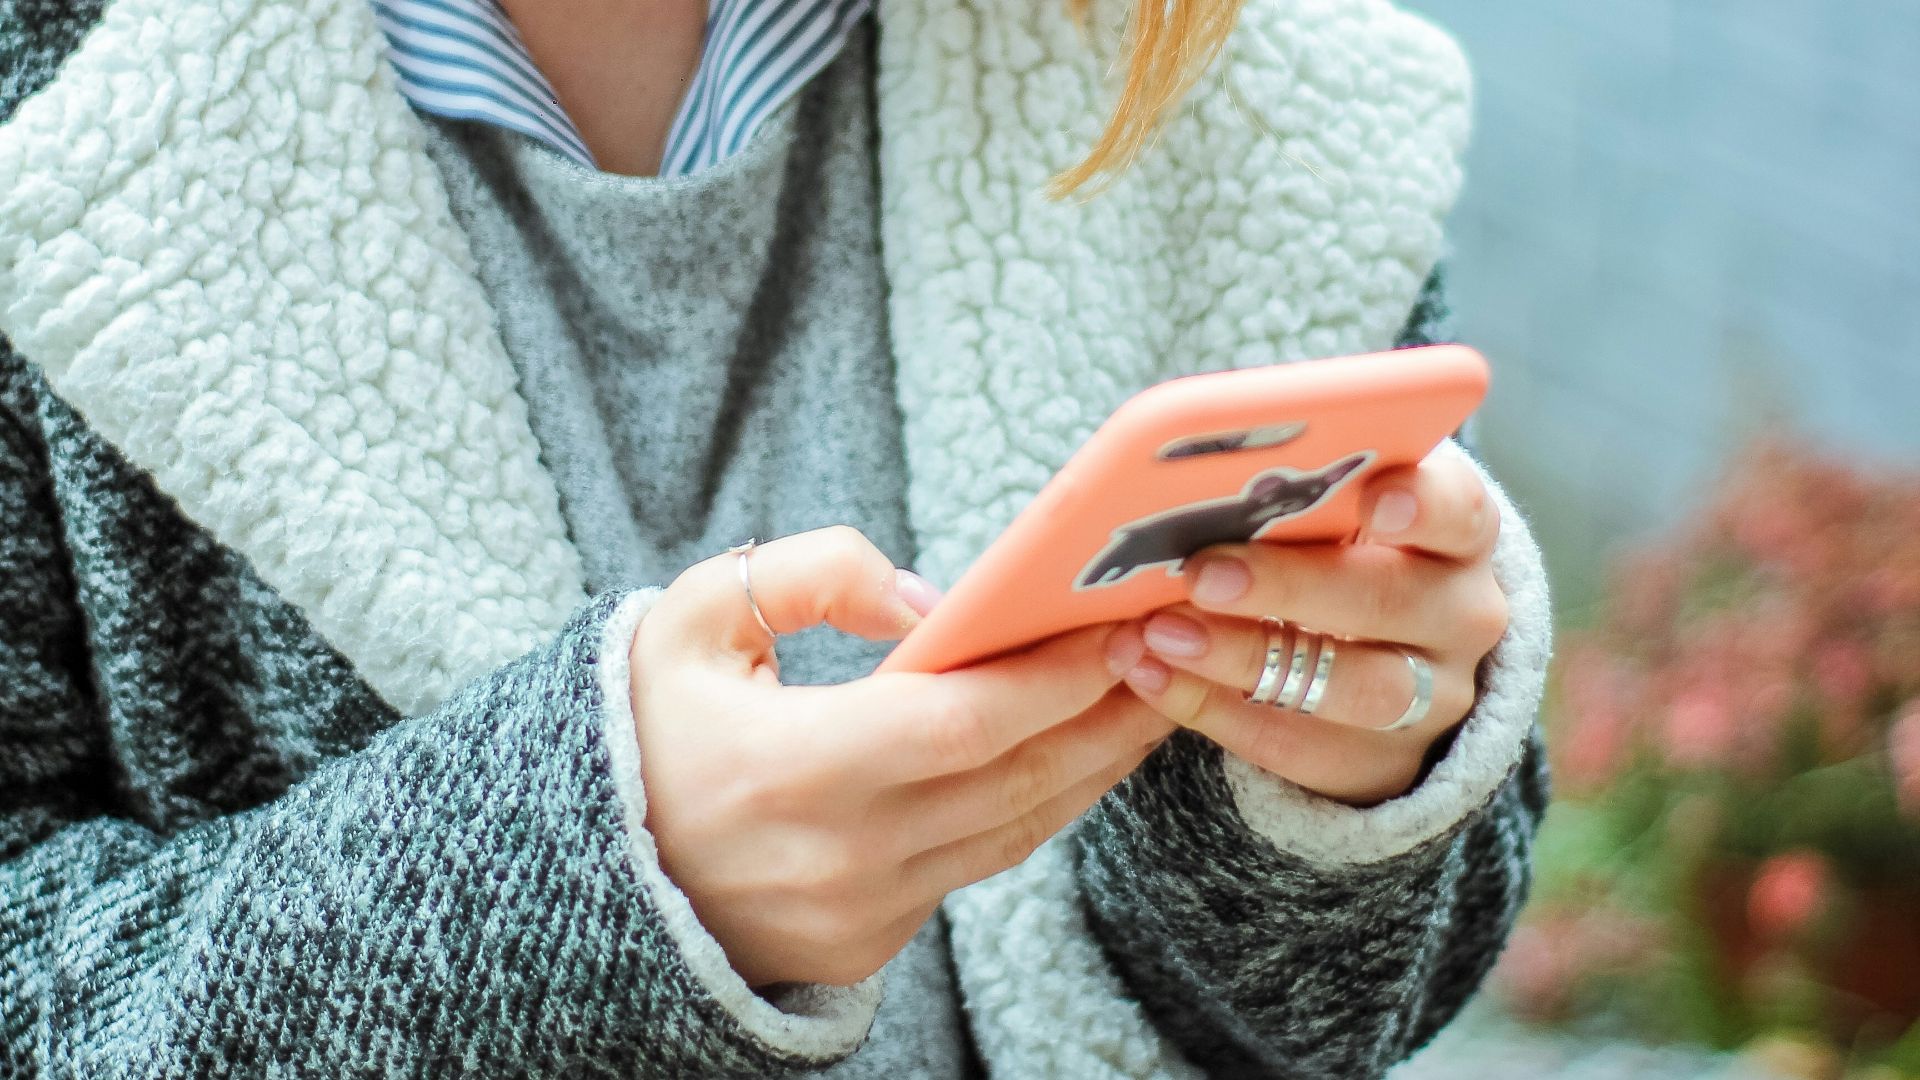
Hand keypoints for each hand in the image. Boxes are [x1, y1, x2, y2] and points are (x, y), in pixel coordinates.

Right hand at [628, 526, 1175, 989]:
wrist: (579, 872)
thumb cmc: (640, 728)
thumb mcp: (694, 618)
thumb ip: (812, 576)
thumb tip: (932, 600)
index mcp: (792, 767)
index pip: (965, 721)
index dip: (1057, 675)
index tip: (1119, 624)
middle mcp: (841, 853)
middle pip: (1017, 779)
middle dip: (1107, 714)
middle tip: (1170, 651)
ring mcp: (861, 910)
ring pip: (1016, 831)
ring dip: (1091, 766)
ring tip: (1146, 699)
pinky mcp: (870, 941)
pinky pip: (978, 865)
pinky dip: (1033, 808)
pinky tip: (1068, 759)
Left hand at [1101, 444, 1508, 806]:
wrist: (1381, 660)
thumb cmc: (1337, 552)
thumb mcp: (1337, 513)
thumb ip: (1295, 493)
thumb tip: (1189, 473)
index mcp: (1459, 533)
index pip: (1458, 509)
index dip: (1421, 503)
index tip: (1373, 499)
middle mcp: (1461, 615)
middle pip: (1392, 600)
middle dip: (1291, 586)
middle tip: (1203, 574)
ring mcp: (1433, 698)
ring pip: (1353, 686)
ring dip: (1244, 657)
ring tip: (1160, 633)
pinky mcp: (1382, 764)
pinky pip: (1297, 744)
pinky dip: (1212, 709)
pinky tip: (1150, 676)